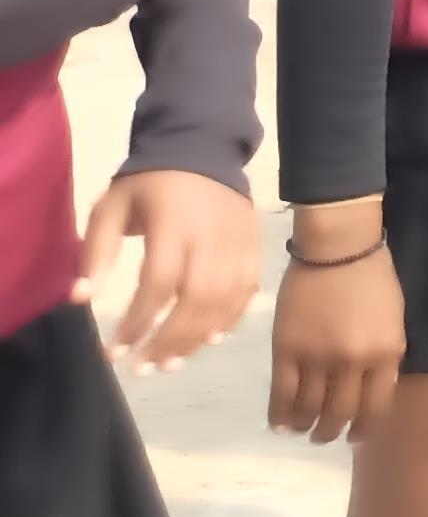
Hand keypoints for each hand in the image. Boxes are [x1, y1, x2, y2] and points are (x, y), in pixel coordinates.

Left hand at [81, 169, 257, 369]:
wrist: (204, 148)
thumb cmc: (150, 182)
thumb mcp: (112, 205)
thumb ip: (97, 250)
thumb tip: (84, 297)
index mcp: (174, 226)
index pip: (158, 284)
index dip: (137, 322)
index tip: (115, 349)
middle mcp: (211, 238)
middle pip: (196, 301)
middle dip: (169, 340)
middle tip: (143, 368)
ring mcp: (238, 244)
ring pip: (224, 302)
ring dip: (197, 338)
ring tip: (170, 362)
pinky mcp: (254, 247)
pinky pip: (247, 293)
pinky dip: (231, 320)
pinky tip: (211, 339)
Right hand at [267, 209, 404, 441]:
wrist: (339, 248)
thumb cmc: (373, 279)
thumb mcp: (395, 320)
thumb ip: (386, 356)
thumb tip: (376, 389)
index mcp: (386, 354)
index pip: (377, 405)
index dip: (365, 427)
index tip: (357, 437)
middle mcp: (352, 362)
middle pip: (341, 412)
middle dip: (333, 431)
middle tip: (326, 437)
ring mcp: (317, 357)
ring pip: (309, 407)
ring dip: (306, 426)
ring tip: (304, 430)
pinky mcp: (286, 349)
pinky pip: (281, 393)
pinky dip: (279, 413)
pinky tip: (280, 423)